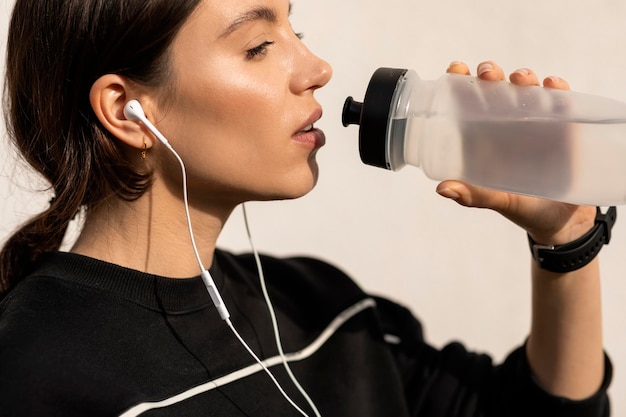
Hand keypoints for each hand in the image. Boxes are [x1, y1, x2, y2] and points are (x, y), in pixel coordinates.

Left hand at [437, 61, 595, 244]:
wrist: (563, 222)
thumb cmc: (524, 210)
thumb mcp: (498, 201)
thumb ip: (474, 196)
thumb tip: (442, 189)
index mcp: (482, 139)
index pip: (466, 102)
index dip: (459, 82)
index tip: (456, 69)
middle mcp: (506, 126)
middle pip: (495, 89)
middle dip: (490, 74)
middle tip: (488, 75)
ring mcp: (535, 124)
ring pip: (526, 90)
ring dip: (522, 78)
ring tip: (520, 80)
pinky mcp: (563, 127)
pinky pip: (560, 102)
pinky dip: (557, 90)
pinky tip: (553, 87)